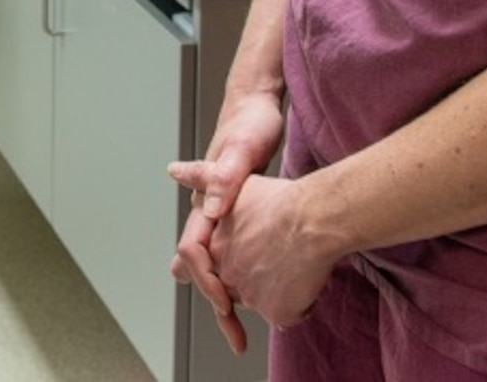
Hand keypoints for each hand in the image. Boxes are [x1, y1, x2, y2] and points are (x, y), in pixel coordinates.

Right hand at [168, 87, 286, 352]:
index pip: (192, 250)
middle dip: (213, 299)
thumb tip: (209, 209)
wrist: (256, 105)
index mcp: (204, 198)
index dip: (206, 280)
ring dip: (224, 292)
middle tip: (233, 333)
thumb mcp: (242, 149)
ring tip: (238, 325)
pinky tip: (256, 287)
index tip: (225, 302)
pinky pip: (232, 252)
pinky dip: (238, 275)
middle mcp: (207, 209)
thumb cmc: (249, 123)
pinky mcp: (239, 212)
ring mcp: (222, 211)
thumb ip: (224, 177)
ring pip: (213, 261)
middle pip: (199, 264)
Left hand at [206, 173, 343, 336]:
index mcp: (213, 247)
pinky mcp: (277, 312)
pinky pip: (286, 315)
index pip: (200, 270)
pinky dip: (297, 304)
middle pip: (233, 287)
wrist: (313, 218)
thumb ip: (203, 179)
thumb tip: (173, 170)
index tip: (218, 285)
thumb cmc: (281, 199)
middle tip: (273, 262)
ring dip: (275, 291)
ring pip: (262, 301)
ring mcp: (251, 296)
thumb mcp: (235, 180)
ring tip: (294, 263)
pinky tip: (307, 280)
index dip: (211, 276)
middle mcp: (227, 275)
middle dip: (249, 280)